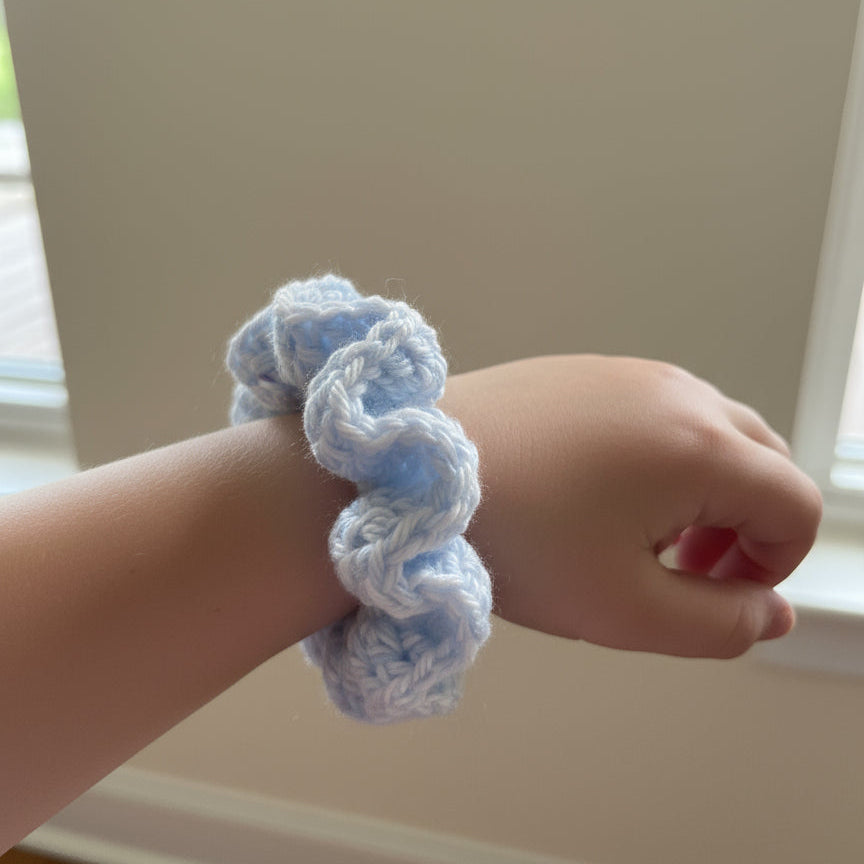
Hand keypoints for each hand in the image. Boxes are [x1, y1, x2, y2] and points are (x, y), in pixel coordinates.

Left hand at [441, 355, 821, 658]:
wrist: (411, 479)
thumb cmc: (516, 542)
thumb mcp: (627, 611)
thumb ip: (722, 625)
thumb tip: (773, 612)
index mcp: (702, 447)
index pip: (795, 505)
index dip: (777, 565)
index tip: (718, 596)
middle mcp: (677, 392)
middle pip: (761, 462)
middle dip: (743, 527)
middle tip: (685, 572)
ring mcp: (629, 372)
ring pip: (711, 435)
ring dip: (703, 493)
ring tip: (641, 538)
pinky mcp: (586, 370)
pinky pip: (656, 415)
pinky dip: (659, 460)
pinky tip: (598, 495)